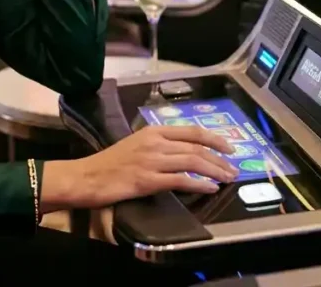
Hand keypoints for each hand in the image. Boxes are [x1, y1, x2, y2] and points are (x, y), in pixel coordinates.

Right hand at [41, 126, 237, 211]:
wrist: (87, 177)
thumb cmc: (109, 163)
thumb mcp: (135, 146)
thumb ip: (158, 146)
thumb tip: (184, 153)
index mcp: (152, 131)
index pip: (191, 131)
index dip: (214, 138)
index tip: (230, 147)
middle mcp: (154, 142)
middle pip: (196, 147)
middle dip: (219, 158)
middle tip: (233, 169)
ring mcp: (152, 161)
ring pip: (192, 162)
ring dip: (215, 171)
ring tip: (227, 179)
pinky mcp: (148, 180)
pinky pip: (180, 180)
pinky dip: (199, 184)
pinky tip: (210, 189)